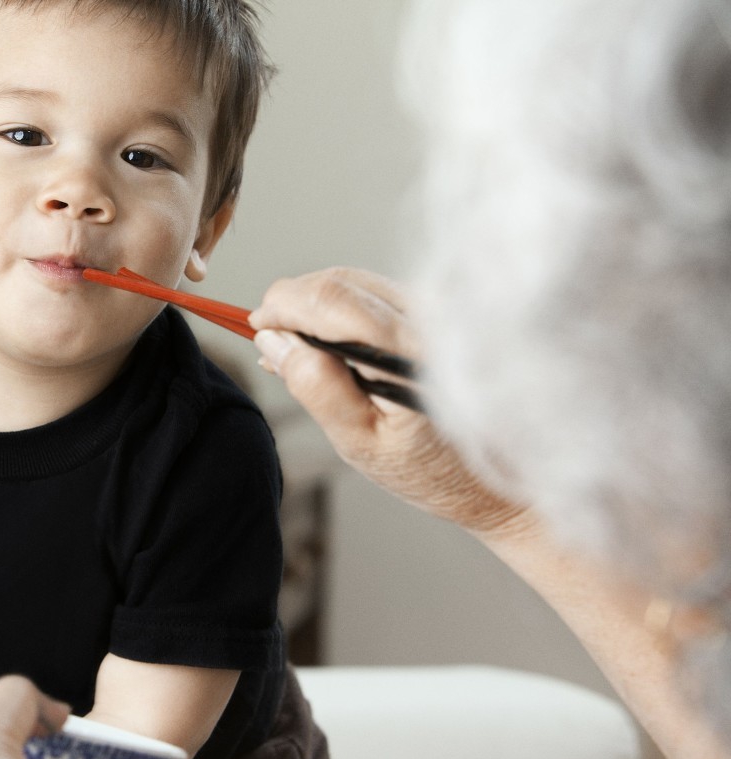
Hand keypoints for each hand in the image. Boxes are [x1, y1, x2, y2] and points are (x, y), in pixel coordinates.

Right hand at [250, 267, 530, 536]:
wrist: (503, 476)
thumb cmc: (431, 470)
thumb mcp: (359, 443)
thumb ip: (315, 386)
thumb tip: (273, 340)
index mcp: (409, 352)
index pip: (331, 298)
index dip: (283, 305)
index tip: (257, 326)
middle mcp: (431, 317)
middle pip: (340, 281)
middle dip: (294, 303)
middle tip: (272, 341)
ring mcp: (440, 308)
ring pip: (356, 281)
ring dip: (317, 306)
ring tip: (299, 349)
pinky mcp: (442, 310)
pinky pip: (377, 293)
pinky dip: (344, 310)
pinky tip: (332, 345)